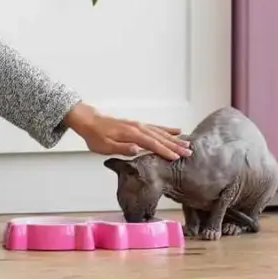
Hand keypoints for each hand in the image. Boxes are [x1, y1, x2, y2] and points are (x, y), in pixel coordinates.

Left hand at [63, 103, 191, 160]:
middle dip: (175, 145)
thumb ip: (122, 148)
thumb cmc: (95, 135)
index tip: (177, 158)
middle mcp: (137, 127)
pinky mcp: (137, 124)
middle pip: (159, 137)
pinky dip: (166, 129)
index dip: (164, 151)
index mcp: (130, 134)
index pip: (151, 144)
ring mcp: (138, 124)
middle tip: (189, 152)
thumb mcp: (104, 146)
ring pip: (160, 131)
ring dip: (174, 138)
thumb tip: (137, 150)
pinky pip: (155, 126)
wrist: (88, 120)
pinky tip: (175, 130)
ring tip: (187, 143)